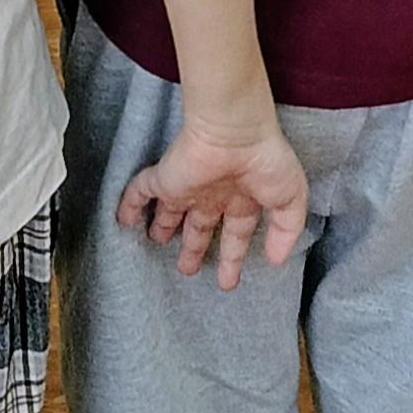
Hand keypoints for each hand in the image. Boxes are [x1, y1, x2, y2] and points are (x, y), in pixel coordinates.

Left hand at [116, 110, 308, 286]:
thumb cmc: (265, 159)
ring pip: (171, 211)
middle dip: (194, 247)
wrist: (236, 129)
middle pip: (199, 226)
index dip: (231, 258)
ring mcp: (188, 185)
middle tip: (186, 269)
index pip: (234, 234)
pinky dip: (130, 205)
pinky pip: (141, 191)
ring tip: (156, 242)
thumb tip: (276, 260)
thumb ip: (285, 231)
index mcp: (243, 199)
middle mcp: (214, 194)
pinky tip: (123, 220)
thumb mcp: (290, 199)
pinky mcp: (166, 176)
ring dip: (164, 227)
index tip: (228, 282)